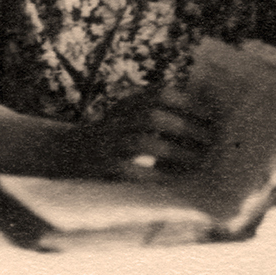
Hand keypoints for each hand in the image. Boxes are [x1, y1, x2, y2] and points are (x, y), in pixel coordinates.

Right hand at [68, 87, 214, 179]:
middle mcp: (116, 119)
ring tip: (196, 161)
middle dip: (186, 128)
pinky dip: (152, 175)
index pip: (160, 93)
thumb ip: (157, 115)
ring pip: (143, 142)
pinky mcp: (101, 167)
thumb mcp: (129, 117)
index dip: (188, 103)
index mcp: (127, 103)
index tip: (211, 116)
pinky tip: (170, 181)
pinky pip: (128, 170)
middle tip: (210, 141)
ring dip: (174, 152)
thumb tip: (204, 125)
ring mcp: (107, 143)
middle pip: (153, 115)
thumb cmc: (111, 138)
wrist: (65, 153)